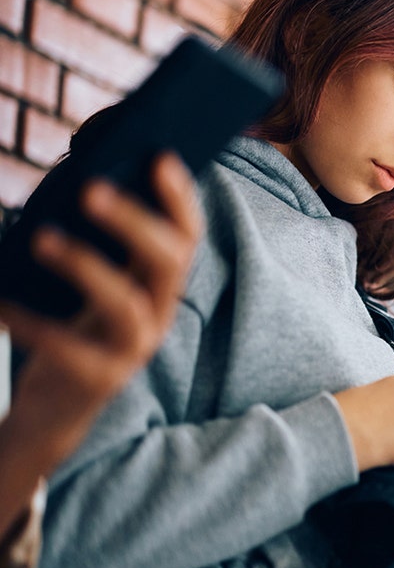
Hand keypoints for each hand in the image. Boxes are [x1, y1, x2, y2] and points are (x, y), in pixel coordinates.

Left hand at [0, 153, 200, 533]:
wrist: (54, 410)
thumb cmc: (68, 329)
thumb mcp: (90, 283)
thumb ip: (98, 243)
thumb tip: (80, 179)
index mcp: (158, 284)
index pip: (187, 235)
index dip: (180, 198)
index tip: (160, 157)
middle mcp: (159, 313)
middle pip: (167, 261)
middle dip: (134, 221)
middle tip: (90, 188)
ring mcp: (134, 349)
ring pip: (125, 302)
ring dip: (85, 264)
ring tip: (41, 236)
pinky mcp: (101, 379)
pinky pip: (68, 347)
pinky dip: (32, 322)